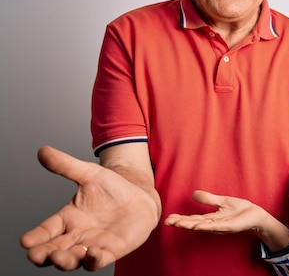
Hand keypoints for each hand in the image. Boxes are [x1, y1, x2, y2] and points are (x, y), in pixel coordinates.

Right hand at [20, 146, 158, 270]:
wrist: (140, 196)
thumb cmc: (112, 188)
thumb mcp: (90, 174)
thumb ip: (66, 165)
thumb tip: (43, 150)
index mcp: (68, 218)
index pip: (46, 230)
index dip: (35, 237)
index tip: (25, 241)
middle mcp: (77, 235)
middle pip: (54, 250)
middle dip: (44, 254)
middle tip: (37, 255)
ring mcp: (93, 244)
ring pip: (74, 259)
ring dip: (65, 261)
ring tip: (59, 257)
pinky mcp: (112, 250)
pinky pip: (99, 260)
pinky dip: (93, 260)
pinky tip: (91, 254)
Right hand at [165, 190, 267, 233]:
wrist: (255, 214)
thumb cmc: (239, 209)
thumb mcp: (221, 201)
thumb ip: (208, 199)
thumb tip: (194, 194)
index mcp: (211, 218)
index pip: (193, 219)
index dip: (181, 219)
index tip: (168, 218)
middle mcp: (213, 224)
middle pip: (195, 223)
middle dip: (182, 223)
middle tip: (168, 222)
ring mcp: (221, 226)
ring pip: (204, 226)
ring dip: (191, 225)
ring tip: (179, 224)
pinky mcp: (230, 226)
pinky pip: (217, 226)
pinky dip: (207, 226)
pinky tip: (199, 225)